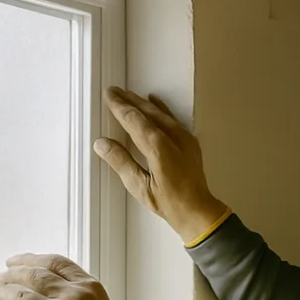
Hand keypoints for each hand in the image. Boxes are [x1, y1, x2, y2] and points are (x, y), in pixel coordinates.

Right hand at [96, 87, 228, 242]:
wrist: (198, 210)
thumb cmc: (167, 202)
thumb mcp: (139, 186)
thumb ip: (121, 162)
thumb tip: (101, 143)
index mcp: (158, 147)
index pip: (134, 120)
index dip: (120, 107)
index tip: (109, 95)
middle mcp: (173, 136)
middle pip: (147, 112)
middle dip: (130, 100)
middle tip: (114, 90)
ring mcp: (184, 137)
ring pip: (160, 113)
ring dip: (143, 103)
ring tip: (128, 94)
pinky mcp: (190, 141)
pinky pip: (172, 118)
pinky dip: (161, 108)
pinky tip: (154, 101)